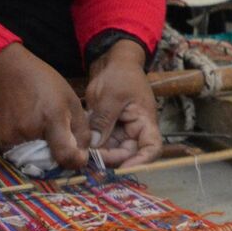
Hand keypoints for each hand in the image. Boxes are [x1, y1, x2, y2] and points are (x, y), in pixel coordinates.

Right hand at [0, 43, 88, 170]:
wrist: (9, 75)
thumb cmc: (45, 86)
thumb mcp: (72, 101)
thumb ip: (81, 130)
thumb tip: (83, 156)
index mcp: (52, 118)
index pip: (65, 155)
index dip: (75, 161)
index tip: (79, 157)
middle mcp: (29, 131)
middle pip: (50, 162)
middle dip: (58, 157)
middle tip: (57, 138)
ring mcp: (11, 138)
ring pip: (33, 161)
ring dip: (41, 154)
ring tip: (40, 131)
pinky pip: (16, 156)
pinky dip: (24, 149)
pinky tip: (25, 130)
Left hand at [83, 39, 161, 169]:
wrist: (113, 61)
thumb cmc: (120, 74)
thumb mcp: (111, 96)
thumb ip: (103, 121)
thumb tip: (93, 145)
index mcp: (145, 122)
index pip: (151, 148)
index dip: (141, 162)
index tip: (124, 169)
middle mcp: (135, 129)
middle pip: (128, 153)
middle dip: (110, 158)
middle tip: (90, 158)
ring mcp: (121, 129)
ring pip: (112, 150)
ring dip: (98, 152)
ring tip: (81, 149)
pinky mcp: (107, 127)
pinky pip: (101, 142)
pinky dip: (91, 143)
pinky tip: (80, 141)